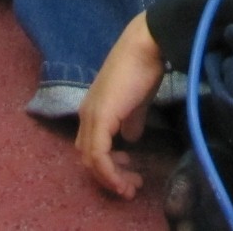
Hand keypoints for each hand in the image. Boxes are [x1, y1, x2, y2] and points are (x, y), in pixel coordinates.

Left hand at [76, 14, 166, 199]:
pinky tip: (125, 178)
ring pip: (90, 160)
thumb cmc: (144, 68)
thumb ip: (131, 121)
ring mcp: (91, 116)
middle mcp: (86, 114)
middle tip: (131, 187)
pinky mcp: (100, 117)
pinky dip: (110, 172)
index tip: (130, 173)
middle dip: (109, 176)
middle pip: (87, 158)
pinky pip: (98, 155)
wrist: (146, 46)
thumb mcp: (137, 102)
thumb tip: (131, 139)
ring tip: (131, 187)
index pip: (91, 147)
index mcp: (93, 110)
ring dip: (110, 178)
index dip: (107, 166)